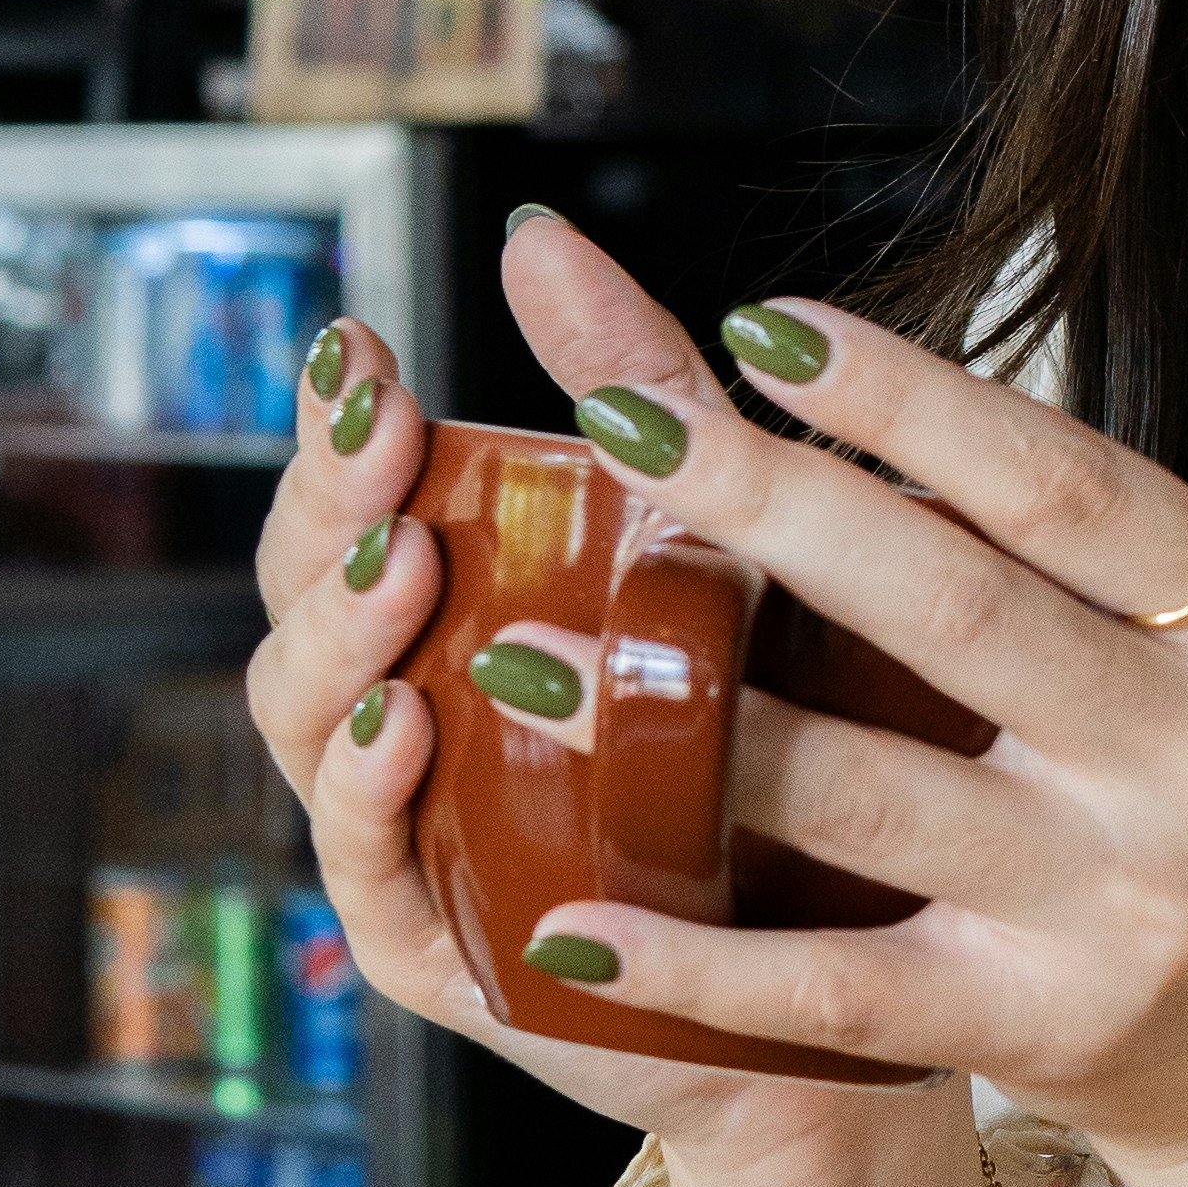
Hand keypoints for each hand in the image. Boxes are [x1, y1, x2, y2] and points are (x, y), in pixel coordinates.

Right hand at [242, 285, 916, 1168]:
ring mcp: (416, 836)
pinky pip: (369, 875)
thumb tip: (541, 236)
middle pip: (304, 603)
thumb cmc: (793, 730)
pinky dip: (370, 796)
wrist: (882, 950)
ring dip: (337, 641)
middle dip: (325, 514)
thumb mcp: (723, 545)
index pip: (349, 507)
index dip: (334, 431)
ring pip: (312, 731)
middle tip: (378, 440)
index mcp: (458, 614)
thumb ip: (633, 397)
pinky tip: (404, 723)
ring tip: (392, 565)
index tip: (356, 348)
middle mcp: (413, 713)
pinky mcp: (448, 950)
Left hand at [482, 196, 1187, 1161]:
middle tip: (616, 419)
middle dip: (770, 510)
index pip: (1063, 489)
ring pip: (865, 795)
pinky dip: (700, 961)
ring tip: (518, 647)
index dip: (914, 403)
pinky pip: (838, 988)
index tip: (762, 325)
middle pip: (947, 611)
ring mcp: (1107, 904)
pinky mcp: (1028, 1029)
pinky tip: (565, 917)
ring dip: (681, 724)